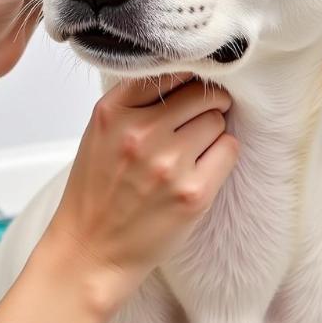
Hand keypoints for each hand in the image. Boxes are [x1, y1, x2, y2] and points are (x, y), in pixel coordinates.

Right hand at [41, 74, 239, 308]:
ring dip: (211, 131)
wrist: (92, 251)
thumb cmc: (99, 191)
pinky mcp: (194, 192)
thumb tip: (188, 73)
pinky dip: (222, 154)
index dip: (185, 80)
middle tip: (195, 123)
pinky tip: (202, 168)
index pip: (169, 71)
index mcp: (114, 112)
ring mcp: (169, 163)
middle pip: (201, 94)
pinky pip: (229, 148)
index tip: (189, 90)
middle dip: (204, 105)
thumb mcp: (102, 132)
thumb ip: (136, 100)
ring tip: (191, 152)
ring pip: (217, 119)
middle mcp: (141, 133)